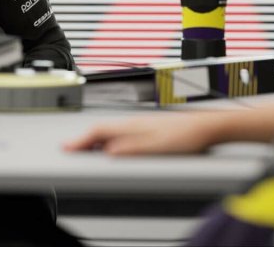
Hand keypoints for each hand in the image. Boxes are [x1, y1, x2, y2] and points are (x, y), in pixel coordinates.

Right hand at [63, 112, 223, 155]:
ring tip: (86, 148)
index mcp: (132, 126)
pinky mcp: (149, 128)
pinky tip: (113, 145)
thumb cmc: (185, 136)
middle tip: (71, 148)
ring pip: (111, 130)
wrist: (206, 127)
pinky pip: (120, 132)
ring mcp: (142, 124)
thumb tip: (108, 151)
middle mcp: (134, 123)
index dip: (80, 140)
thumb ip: (130, 148)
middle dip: (84, 139)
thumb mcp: (156, 147)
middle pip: (101, 129)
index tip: (67, 147)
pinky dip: (109, 138)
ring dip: (95, 139)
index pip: (98, 131)